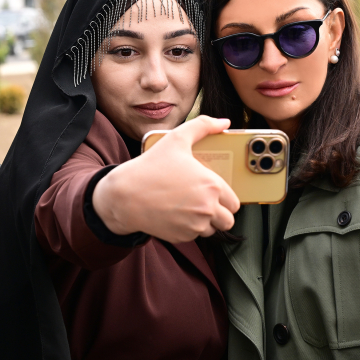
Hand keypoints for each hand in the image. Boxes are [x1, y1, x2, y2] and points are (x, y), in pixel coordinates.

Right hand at [93, 116, 239, 241]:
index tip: (217, 194)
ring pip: (211, 230)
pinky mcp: (181, 237)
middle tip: (206, 202)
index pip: (235, 203)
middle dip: (220, 213)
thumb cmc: (150, 167)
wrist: (125, 196)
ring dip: (205, 222)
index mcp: (212, 186)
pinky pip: (194, 236)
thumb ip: (203, 126)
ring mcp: (194, 226)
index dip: (227, 199)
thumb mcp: (176, 138)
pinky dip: (189, 229)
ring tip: (190, 207)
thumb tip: (224, 122)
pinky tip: (177, 214)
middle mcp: (207, 208)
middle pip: (227, 221)